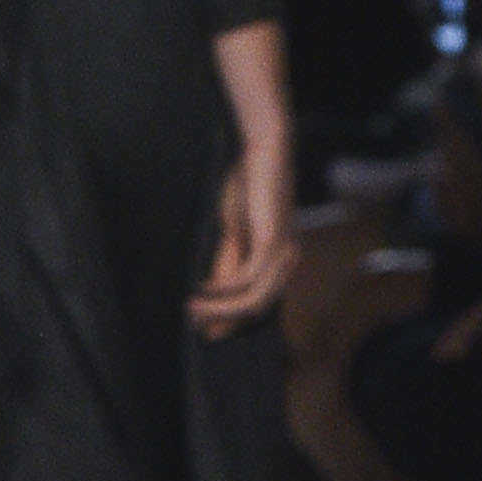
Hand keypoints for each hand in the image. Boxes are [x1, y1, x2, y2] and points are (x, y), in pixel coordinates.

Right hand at [189, 138, 297, 336]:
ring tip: (193, 309)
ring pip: (253, 300)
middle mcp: (288, 262)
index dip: (229, 321)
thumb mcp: (235, 231)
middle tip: (193, 323)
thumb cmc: (251, 187)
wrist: (265, 151)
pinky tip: (204, 287)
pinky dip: (224, 289)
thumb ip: (228, 261)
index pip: (258, 304)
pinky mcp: (271, 242)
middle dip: (222, 320)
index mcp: (282, 260)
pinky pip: (248, 280)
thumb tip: (213, 292)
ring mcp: (282, 254)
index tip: (201, 328)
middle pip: (257, 309)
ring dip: (220, 309)